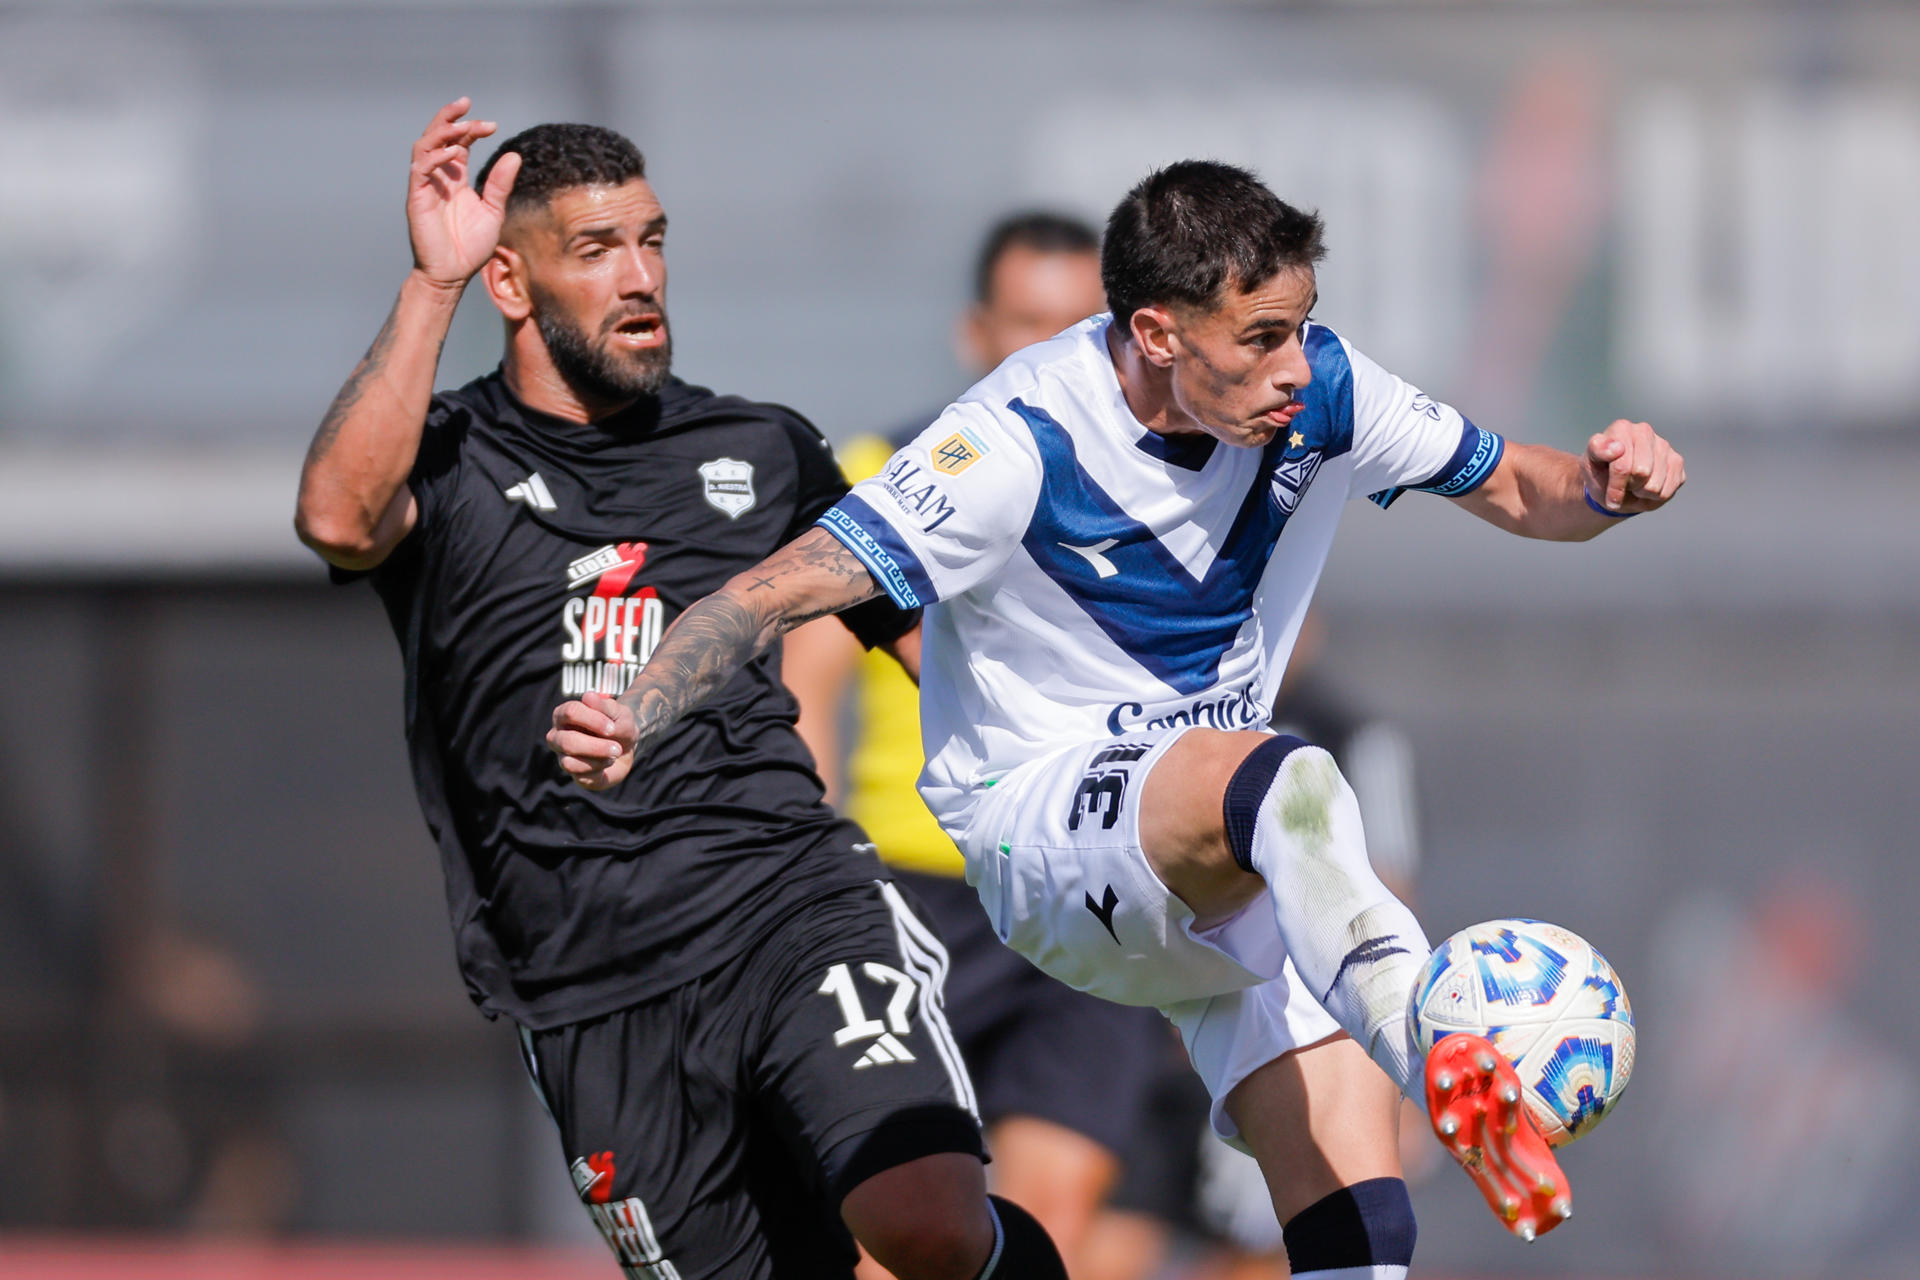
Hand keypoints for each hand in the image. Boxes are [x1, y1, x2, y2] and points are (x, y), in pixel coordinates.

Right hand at [407, 98, 520, 289]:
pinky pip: (420, 169)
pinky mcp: (417, 198)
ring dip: (442, 132)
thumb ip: (500, 184)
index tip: (491, 124)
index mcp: (455, 178)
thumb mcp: (493, 211)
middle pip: (437, 136)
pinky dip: (436, 157)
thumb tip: (513, 155)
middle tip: (468, 105)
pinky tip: (455, 154)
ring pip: (425, 146)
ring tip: (463, 128)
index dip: (471, 129)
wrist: (452, 274)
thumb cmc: (470, 247)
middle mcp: (438, 177)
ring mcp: (426, 186)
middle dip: (450, 118)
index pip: (458, 143)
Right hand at [547, 691, 637, 790]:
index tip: (612, 727)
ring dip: (598, 759)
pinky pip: (580, 776)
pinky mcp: (573, 774)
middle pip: (566, 741)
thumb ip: (606, 706)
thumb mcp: (620, 713)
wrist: (627, 746)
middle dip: (596, 746)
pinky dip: (599, 770)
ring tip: (614, 754)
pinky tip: (608, 762)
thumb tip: (588, 696)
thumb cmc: (618, 725)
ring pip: (568, 763)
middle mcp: (558, 735)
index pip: (570, 712)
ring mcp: (562, 756)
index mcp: (565, 714)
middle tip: (617, 748)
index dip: (593, 720)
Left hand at [1583, 419, 1685, 513]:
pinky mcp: (1676, 461)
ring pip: (1655, 485)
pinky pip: (1667, 491)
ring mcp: (1663, 445)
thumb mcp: (1590, 464)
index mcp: (1621, 428)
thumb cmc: (1600, 473)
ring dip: (1641, 493)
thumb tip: (1618, 447)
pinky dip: (1654, 498)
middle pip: (1642, 473)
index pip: (1623, 466)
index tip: (1609, 495)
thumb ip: (1597, 451)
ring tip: (1633, 486)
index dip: (1615, 486)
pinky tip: (1646, 487)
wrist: (1613, 486)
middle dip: (1629, 487)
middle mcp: (1644, 431)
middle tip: (1622, 485)